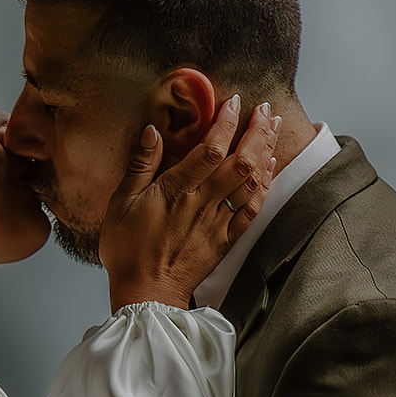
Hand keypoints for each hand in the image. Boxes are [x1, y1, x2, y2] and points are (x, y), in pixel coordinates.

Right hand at [101, 97, 279, 309]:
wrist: (146, 293)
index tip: (236, 103)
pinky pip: (252, 209)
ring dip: (266, 152)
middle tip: (266, 109)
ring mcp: (218, 222)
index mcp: (177, 190)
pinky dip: (264, 186)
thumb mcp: (121, 202)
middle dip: (257, 131)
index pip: (210, 149)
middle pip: (241, 161)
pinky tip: (269, 168)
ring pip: (251, 182)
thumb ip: (139, 165)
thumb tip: (152, 131)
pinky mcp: (225, 239)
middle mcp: (203, 203)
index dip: (227, 123)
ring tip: (274, 128)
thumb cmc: (128, 250)